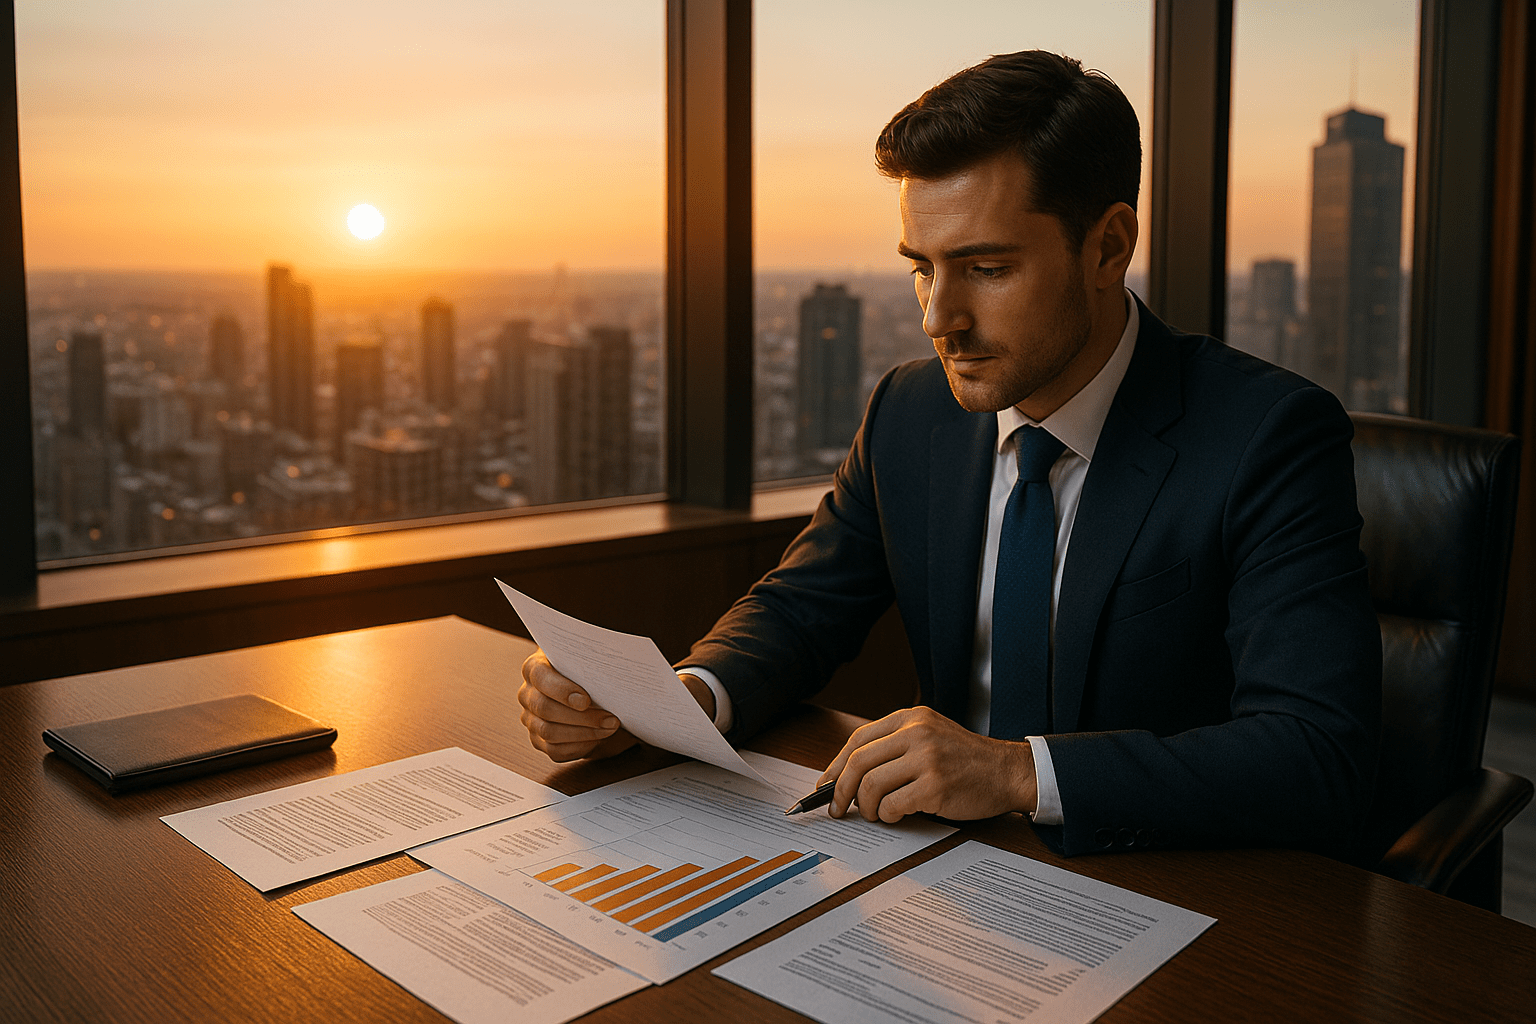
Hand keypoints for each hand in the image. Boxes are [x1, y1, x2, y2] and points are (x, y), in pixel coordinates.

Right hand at [517, 649, 634, 761]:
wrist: (587, 690)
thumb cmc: (586, 672)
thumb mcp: (587, 661)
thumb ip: (590, 663)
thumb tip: (611, 670)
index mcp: (534, 668)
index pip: (541, 678)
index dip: (562, 690)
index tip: (586, 701)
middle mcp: (527, 694)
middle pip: (545, 709)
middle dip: (582, 717)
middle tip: (610, 718)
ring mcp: (531, 719)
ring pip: (550, 732)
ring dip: (584, 733)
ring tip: (609, 728)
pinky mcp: (539, 741)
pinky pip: (555, 750)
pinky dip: (579, 746)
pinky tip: (597, 738)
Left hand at [819, 706, 1037, 822]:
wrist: (1007, 771)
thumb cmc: (966, 759)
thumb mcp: (931, 735)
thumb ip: (896, 745)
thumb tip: (850, 774)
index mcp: (911, 718)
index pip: (858, 739)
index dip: (836, 765)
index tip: (825, 784)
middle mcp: (917, 733)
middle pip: (859, 762)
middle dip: (840, 789)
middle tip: (837, 807)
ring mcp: (927, 759)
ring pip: (872, 785)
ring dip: (866, 806)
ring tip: (875, 813)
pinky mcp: (936, 786)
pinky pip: (894, 805)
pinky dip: (888, 815)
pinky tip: (896, 815)